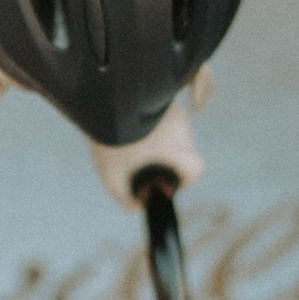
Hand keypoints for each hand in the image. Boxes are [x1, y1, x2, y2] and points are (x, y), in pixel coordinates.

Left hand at [89, 97, 203, 211]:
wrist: (106, 96)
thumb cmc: (114, 140)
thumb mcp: (113, 175)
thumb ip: (124, 196)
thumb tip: (135, 207)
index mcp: (181, 149)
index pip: (192, 171)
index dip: (181, 181)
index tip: (163, 184)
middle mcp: (183, 126)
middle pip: (180, 149)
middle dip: (162, 159)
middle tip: (139, 162)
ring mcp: (173, 106)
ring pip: (168, 129)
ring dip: (153, 137)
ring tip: (127, 140)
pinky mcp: (159, 92)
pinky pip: (157, 112)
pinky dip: (145, 121)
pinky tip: (124, 123)